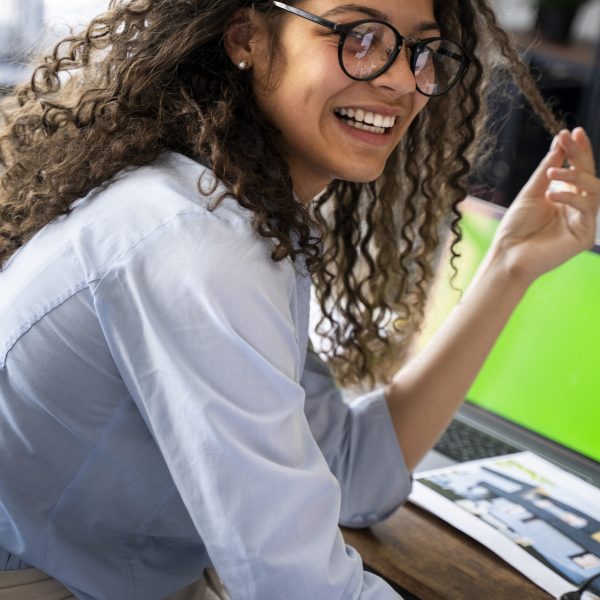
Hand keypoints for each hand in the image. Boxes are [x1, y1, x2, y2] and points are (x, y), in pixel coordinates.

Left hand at [491, 127, 599, 285]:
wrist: (508, 255)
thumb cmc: (516, 227)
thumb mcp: (531, 193)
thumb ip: (546, 170)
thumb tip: (559, 143)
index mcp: (566, 196)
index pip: (578, 169)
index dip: (577, 150)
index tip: (571, 131)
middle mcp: (577, 206)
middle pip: (588, 175)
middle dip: (579, 154)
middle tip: (568, 138)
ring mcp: (583, 220)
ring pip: (594, 189)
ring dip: (575, 175)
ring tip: (553, 173)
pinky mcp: (585, 235)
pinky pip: (587, 209)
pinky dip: (571, 198)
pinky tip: (551, 195)